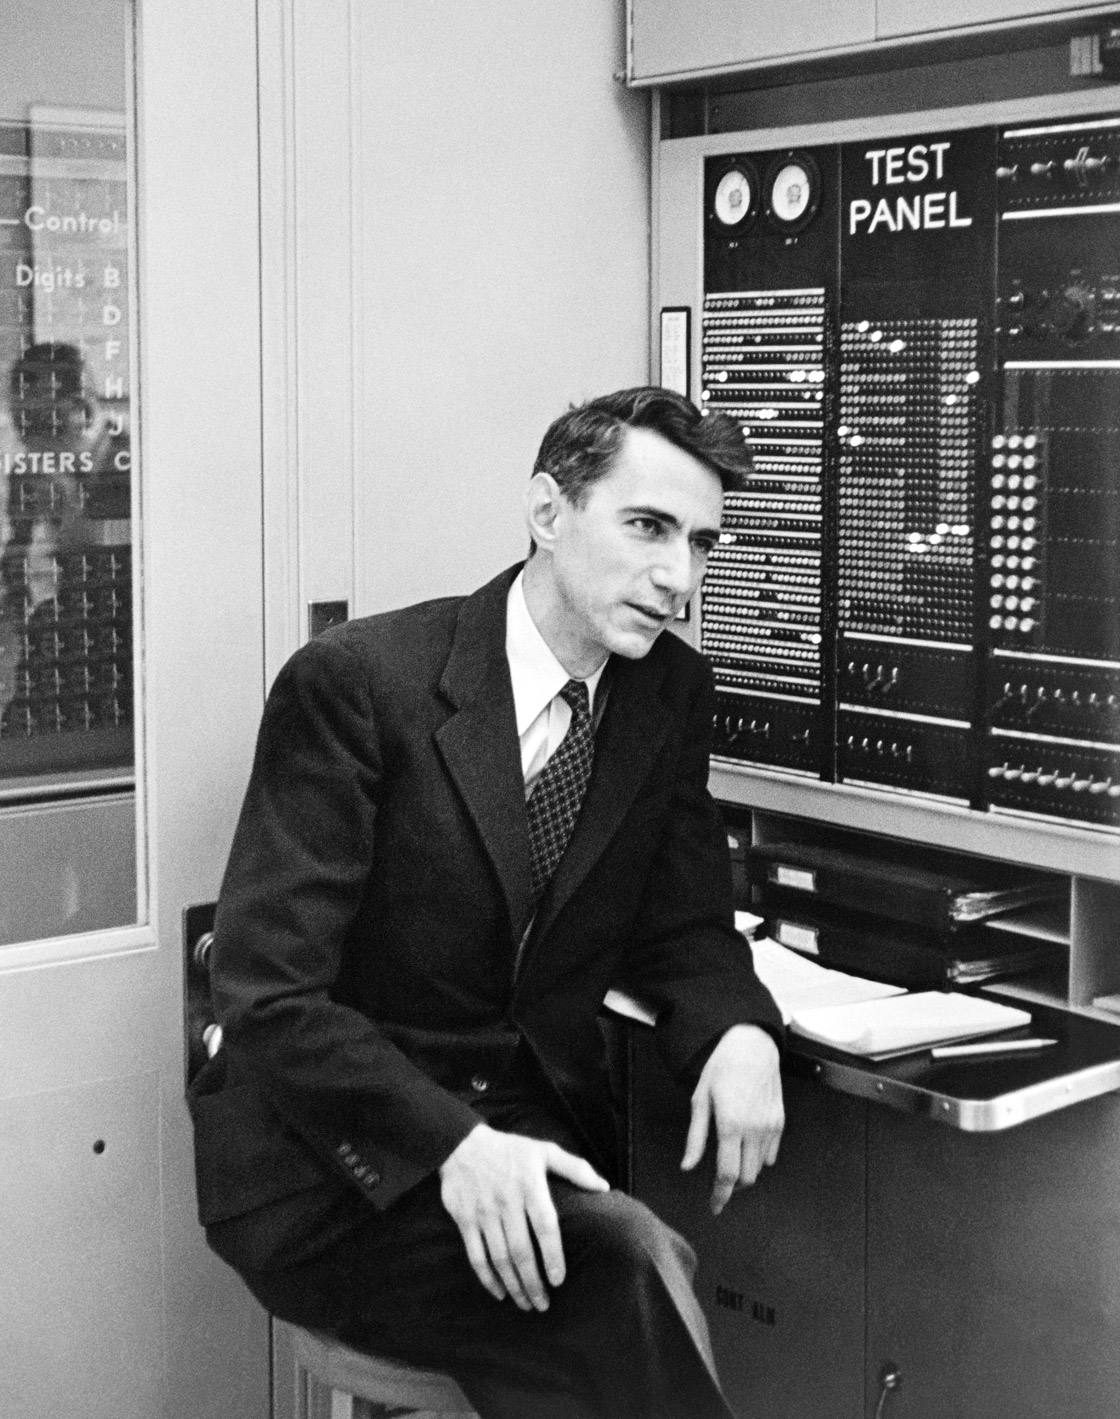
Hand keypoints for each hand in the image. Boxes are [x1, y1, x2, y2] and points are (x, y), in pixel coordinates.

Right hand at [438, 1123, 609, 1311]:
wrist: (461, 1145)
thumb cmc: (510, 1150)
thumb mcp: (544, 1151)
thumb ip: (575, 1168)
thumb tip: (604, 1187)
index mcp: (529, 1185)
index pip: (544, 1225)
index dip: (553, 1254)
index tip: (559, 1280)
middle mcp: (506, 1201)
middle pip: (521, 1250)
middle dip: (533, 1282)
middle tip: (544, 1305)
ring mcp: (483, 1213)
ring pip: (500, 1258)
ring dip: (514, 1285)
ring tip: (527, 1304)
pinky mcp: (465, 1221)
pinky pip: (476, 1256)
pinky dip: (487, 1279)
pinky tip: (500, 1293)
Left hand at [680, 1024, 783, 1214]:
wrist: (751, 1045)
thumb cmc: (721, 1068)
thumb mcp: (700, 1099)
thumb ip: (695, 1137)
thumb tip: (688, 1166)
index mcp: (730, 1125)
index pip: (727, 1175)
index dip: (720, 1196)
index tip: (714, 1207)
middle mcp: (754, 1130)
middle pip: (746, 1177)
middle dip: (731, 1185)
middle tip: (718, 1183)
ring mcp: (770, 1127)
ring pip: (760, 1168)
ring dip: (745, 1172)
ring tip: (731, 1161)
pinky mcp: (780, 1121)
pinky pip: (771, 1154)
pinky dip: (759, 1159)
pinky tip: (747, 1148)